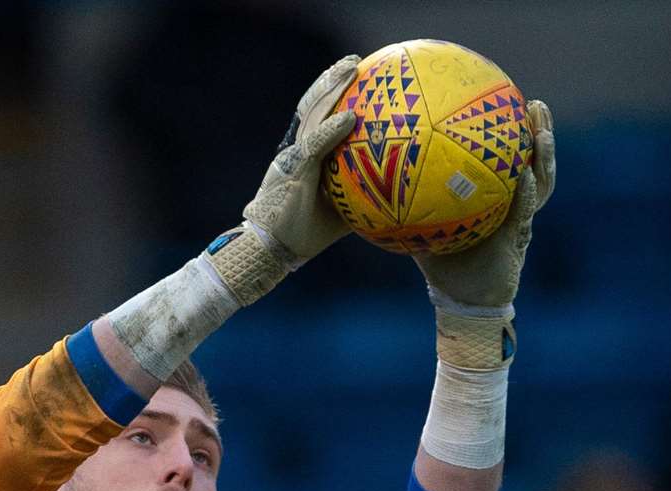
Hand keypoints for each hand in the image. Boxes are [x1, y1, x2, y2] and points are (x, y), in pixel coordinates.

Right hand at [242, 55, 359, 263]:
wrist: (273, 249)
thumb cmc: (306, 233)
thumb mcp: (342, 211)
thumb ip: (361, 195)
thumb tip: (397, 196)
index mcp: (305, 156)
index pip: (319, 116)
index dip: (334, 94)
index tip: (356, 77)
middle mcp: (297, 150)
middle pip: (314, 105)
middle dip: (333, 80)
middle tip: (355, 61)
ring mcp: (293, 157)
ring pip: (311, 114)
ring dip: (331, 90)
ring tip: (350, 69)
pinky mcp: (292, 170)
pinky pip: (314, 144)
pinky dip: (332, 129)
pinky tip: (351, 117)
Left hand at [413, 99, 556, 309]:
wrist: (462, 299)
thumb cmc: (440, 259)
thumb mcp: (421, 222)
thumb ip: (406, 196)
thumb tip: (372, 165)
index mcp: (494, 194)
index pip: (509, 155)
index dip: (514, 130)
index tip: (510, 99)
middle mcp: (511, 202)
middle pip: (535, 161)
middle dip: (540, 132)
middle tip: (537, 104)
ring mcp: (519, 220)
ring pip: (540, 184)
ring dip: (544, 157)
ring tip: (542, 132)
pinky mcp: (517, 241)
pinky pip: (524, 214)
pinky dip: (525, 196)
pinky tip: (523, 178)